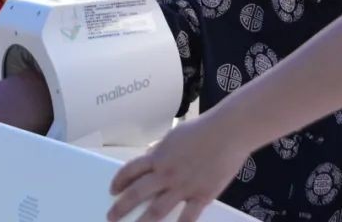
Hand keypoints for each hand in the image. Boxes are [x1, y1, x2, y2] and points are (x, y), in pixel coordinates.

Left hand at [107, 115, 249, 221]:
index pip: (130, 170)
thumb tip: (150, 154)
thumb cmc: (205, 128)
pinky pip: (186, 218)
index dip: (118, 181)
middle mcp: (167, 172)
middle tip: (112, 217)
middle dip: (120, 208)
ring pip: (156, 210)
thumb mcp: (176, 134)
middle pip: (136, 193)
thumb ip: (161, 148)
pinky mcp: (201, 195)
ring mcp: (183, 186)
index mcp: (159, 156)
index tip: (113, 190)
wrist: (230, 131)